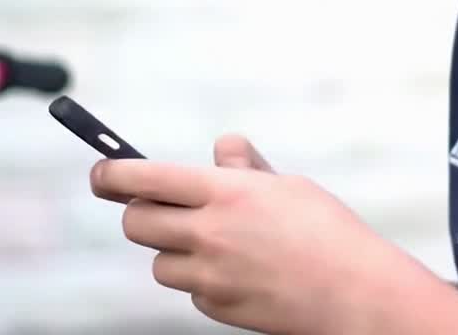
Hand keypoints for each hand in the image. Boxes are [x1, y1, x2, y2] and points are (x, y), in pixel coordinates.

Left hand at [90, 135, 423, 334]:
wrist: (356, 294)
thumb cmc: (329, 232)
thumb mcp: (289, 185)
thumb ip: (245, 168)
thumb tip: (221, 148)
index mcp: (226, 193)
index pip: (145, 178)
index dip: (112, 173)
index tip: (101, 172)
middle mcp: (210, 233)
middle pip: (135, 222)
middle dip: (138, 212)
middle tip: (156, 208)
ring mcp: (210, 276)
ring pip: (158, 262)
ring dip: (173, 251)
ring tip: (216, 245)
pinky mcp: (217, 308)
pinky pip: (190, 291)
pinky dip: (203, 281)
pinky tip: (240, 273)